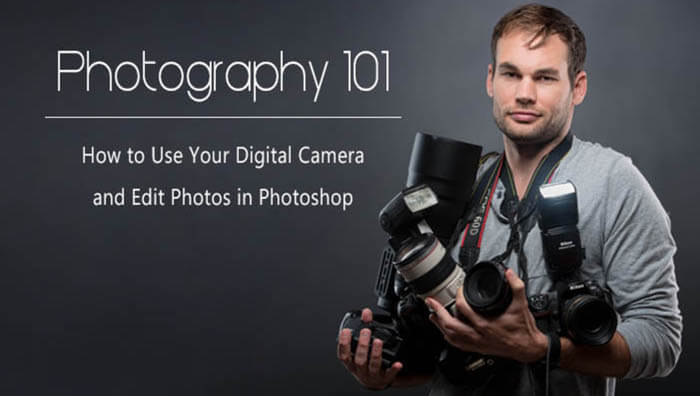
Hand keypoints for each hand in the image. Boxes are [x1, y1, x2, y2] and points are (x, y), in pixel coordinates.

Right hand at [337, 308, 402, 388]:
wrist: (373, 382)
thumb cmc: (365, 361)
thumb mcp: (359, 347)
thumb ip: (364, 326)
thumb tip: (366, 312)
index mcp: (351, 363)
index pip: (343, 355)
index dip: (343, 343)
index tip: (346, 331)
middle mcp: (360, 370)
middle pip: (359, 360)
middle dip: (362, 345)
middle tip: (366, 331)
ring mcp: (372, 375)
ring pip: (373, 366)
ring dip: (375, 354)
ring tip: (378, 341)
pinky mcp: (384, 379)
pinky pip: (389, 375)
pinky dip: (393, 369)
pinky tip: (397, 363)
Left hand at [426, 269, 547, 362]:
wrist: (528, 348)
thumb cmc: (523, 329)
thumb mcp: (522, 305)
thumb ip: (516, 287)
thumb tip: (509, 273)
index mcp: (485, 324)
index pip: (463, 309)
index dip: (458, 296)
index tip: (458, 290)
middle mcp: (478, 335)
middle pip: (450, 325)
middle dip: (438, 312)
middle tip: (431, 302)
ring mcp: (476, 344)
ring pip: (451, 337)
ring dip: (440, 326)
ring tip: (432, 315)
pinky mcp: (477, 349)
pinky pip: (458, 345)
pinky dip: (448, 337)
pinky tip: (444, 332)